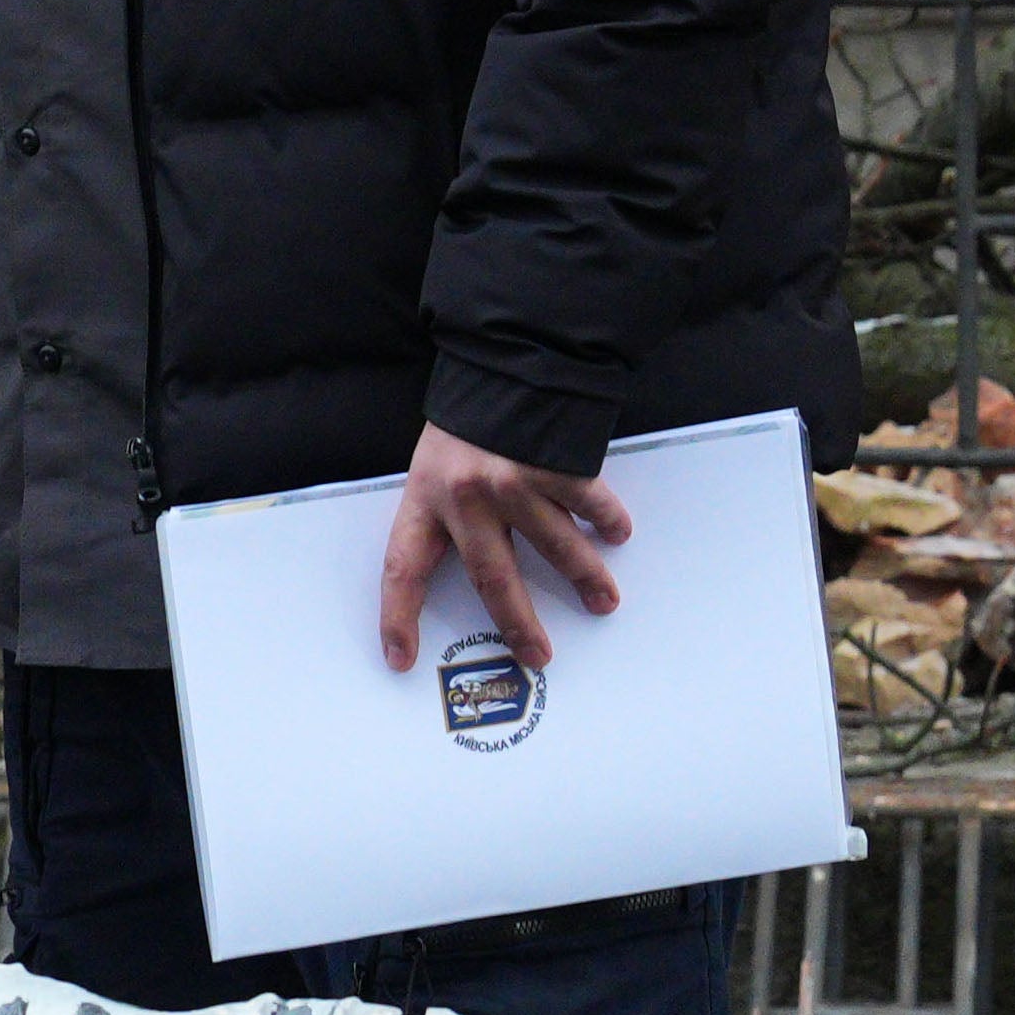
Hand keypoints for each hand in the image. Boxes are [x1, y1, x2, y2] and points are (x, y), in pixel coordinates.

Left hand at [379, 426, 626, 669]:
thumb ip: (449, 509)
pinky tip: (617, 534)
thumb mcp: (438, 461)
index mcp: (425, 497)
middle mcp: (467, 496)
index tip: (400, 658)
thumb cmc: (469, 413)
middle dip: (518, 624)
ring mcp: (513, 481)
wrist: (505, 355)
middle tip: (536, 655)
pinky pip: (587, 502)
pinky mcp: (554, 462)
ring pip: (553, 546)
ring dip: (584, 577)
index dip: (398, 617)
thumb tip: (480, 565)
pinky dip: (606, 521)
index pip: (403, 569)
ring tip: (602, 600)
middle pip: (492, 578)